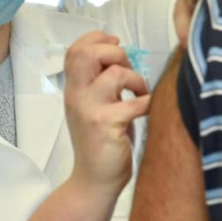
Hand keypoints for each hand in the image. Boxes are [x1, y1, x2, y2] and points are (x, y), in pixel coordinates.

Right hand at [64, 31, 150, 194]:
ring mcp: (90, 110)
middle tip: (127, 71)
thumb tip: (122, 57)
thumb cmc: (101, 143)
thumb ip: (100, 83)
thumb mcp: (94, 107)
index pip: (75, 50)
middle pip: (89, 53)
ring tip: (140, 94)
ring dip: (137, 80)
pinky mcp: (106, 126)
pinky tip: (147, 111)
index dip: (96, 38)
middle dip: (116, 52)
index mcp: (73, 89)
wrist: (93, 182)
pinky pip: (135, 103)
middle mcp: (77, 96)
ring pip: (116, 73)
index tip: (115, 43)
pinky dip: (148, 103)